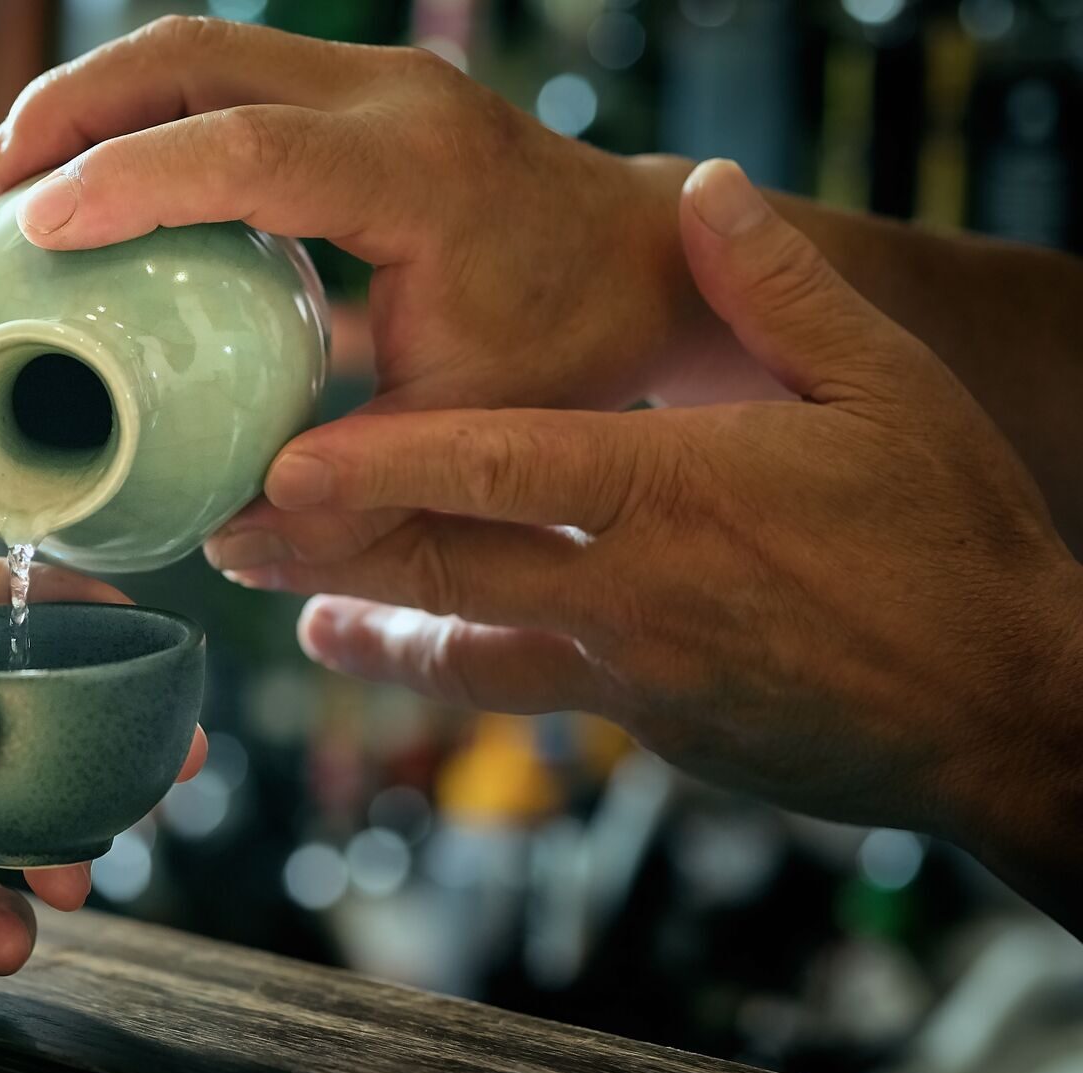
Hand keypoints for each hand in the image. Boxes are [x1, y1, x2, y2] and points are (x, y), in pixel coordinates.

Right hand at [0, 17, 782, 574]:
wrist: (638, 256)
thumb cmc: (566, 345)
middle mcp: (391, 95)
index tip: (32, 223)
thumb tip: (227, 541)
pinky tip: (94, 169)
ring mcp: (371, 74)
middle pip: (195, 56)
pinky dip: (141, 108)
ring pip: (198, 46)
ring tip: (11, 174)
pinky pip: (222, 68)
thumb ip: (359, 492)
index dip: (130, 180)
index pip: (250, 152)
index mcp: (420, 173)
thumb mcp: (469, 432)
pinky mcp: (352, 83)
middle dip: (74, 111)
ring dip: (94, 98)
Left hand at [226, 161, 1082, 925]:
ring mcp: (628, 669)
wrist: (1004, 712)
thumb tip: (710, 190)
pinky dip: (447, 664)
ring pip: (463, 647)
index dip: (385, 468)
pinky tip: (388, 649)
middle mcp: (628, 589)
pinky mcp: (643, 720)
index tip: (286, 466)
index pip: (503, 470)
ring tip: (288, 611)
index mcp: (675, 491)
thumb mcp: (888, 394)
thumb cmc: (953, 546)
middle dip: (325, 555)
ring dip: (366, 625)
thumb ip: (781, 292)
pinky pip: (520, 688)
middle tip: (230, 536)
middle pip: (444, 568)